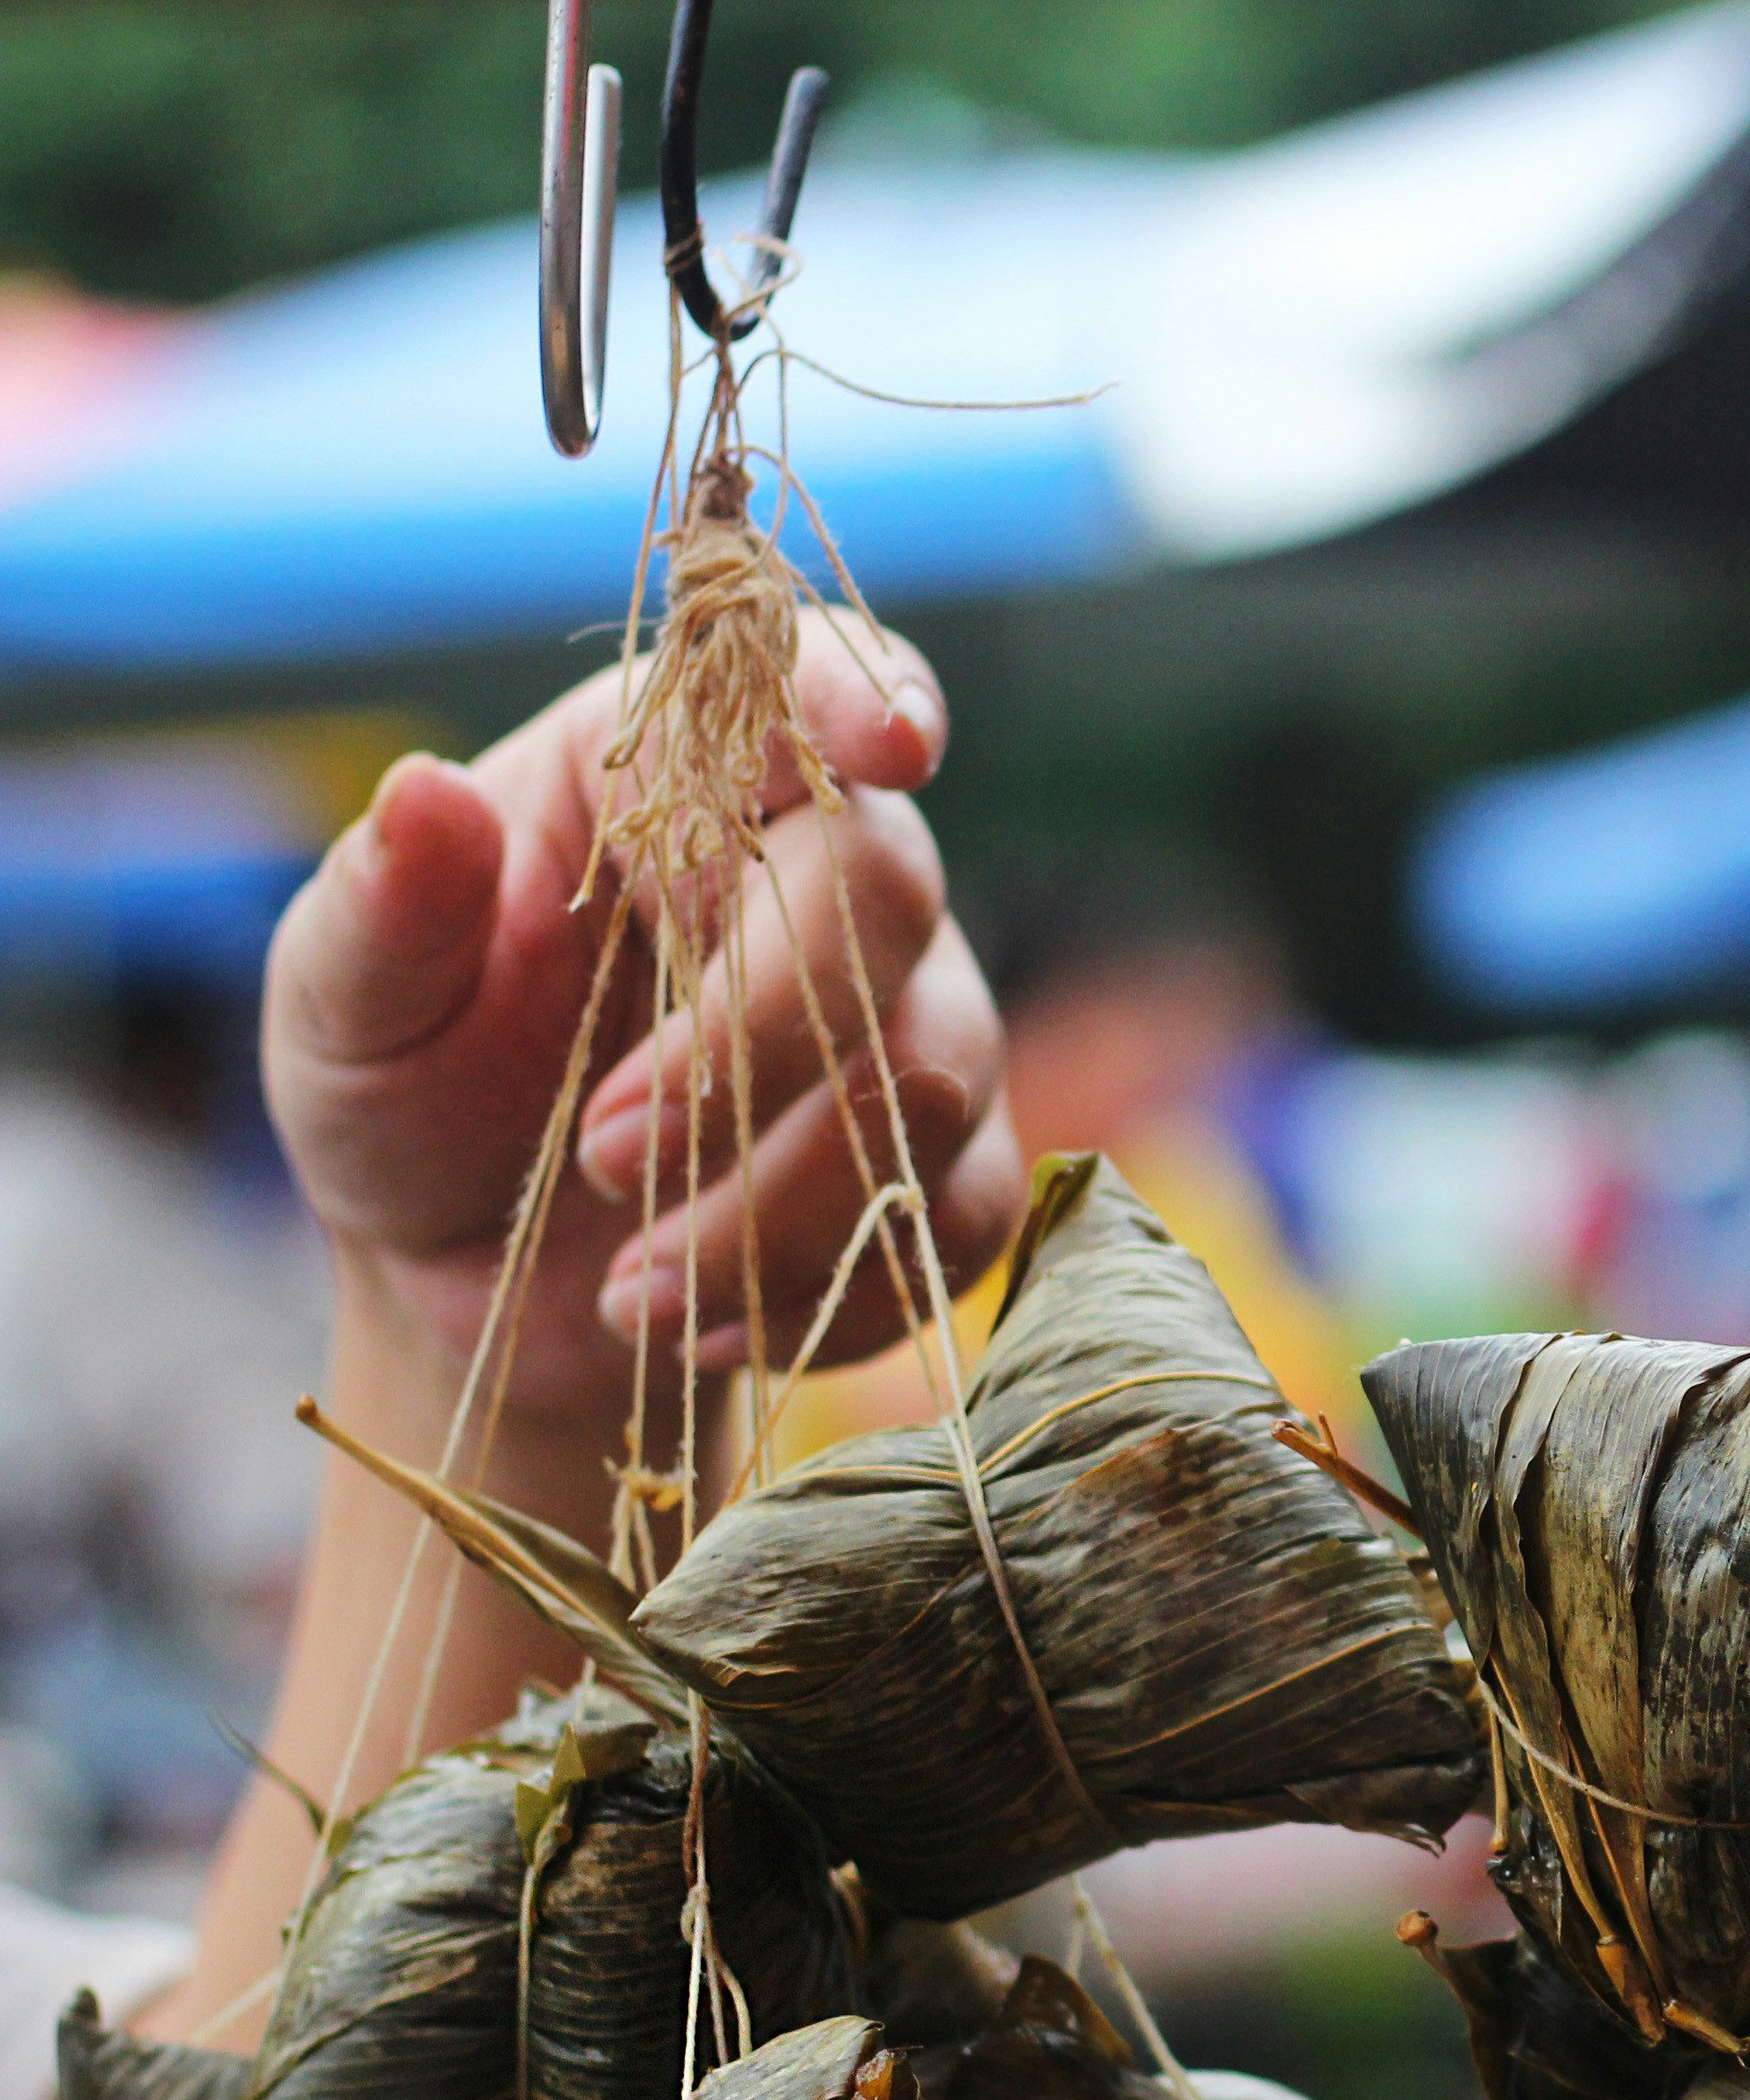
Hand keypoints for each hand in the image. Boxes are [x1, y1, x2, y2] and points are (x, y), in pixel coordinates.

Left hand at [261, 608, 1023, 1440]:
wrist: (474, 1284)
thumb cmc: (408, 1099)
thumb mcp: (343, 1008)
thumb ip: (384, 912)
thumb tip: (425, 792)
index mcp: (669, 778)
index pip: (799, 680)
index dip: (863, 692)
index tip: (892, 748)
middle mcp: (811, 874)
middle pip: (882, 903)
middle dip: (754, 1048)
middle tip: (607, 1158)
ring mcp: (902, 1020)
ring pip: (933, 1080)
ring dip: (784, 1209)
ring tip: (633, 1294)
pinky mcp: (940, 1164)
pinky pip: (965, 1216)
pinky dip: (847, 1292)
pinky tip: (710, 1329)